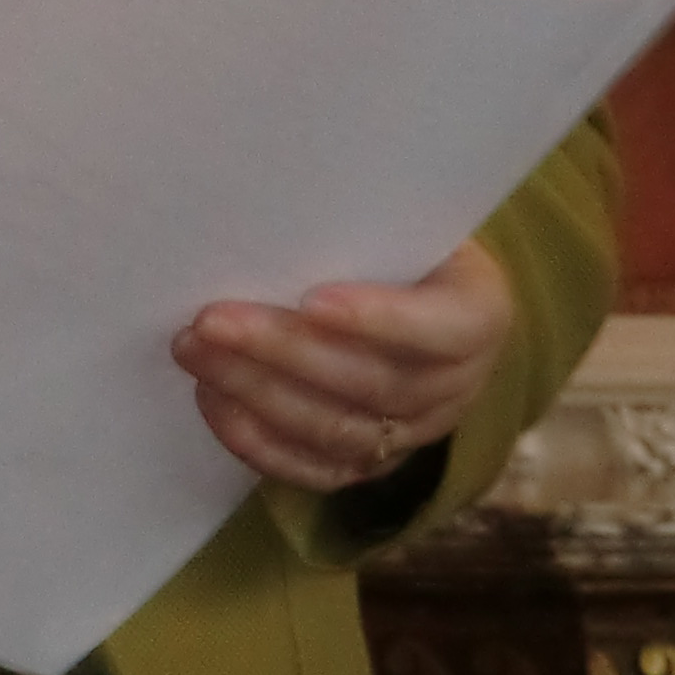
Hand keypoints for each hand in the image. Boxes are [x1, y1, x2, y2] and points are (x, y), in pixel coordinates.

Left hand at [172, 236, 513, 493]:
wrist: (415, 290)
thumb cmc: (395, 238)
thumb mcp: (400, 215)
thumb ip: (357, 221)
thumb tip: (273, 205)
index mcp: (478, 312)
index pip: (443, 328)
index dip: (381, 320)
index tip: (312, 300)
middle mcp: (458, 383)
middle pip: (372, 383)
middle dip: (283, 352)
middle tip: (211, 322)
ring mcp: (416, 431)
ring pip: (338, 429)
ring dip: (257, 394)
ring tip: (196, 352)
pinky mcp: (374, 461)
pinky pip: (318, 469)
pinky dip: (261, 442)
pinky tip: (213, 402)